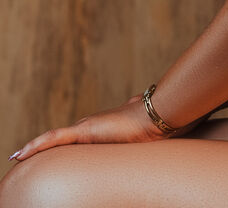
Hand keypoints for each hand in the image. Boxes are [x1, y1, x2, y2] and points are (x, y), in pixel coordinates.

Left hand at [8, 93, 207, 162]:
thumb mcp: (152, 136)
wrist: (163, 114)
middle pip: (63, 140)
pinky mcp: (86, 131)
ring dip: (35, 149)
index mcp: (107, 128)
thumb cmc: (162, 125)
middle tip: (26, 159)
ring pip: (54, 140)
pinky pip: (54, 139)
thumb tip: (161, 137)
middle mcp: (94, 125)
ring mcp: (90, 127)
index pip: (80, 138)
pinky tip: (20, 154)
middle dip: (44, 149)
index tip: (50, 152)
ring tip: (18, 158)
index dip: (64, 145)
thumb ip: (149, 136)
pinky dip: (36, 146)